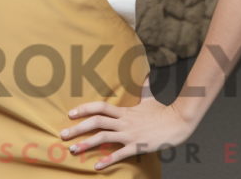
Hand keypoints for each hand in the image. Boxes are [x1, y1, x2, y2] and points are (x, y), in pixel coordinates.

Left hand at [59, 77, 195, 170]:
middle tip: (62, 134)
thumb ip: (143, 88)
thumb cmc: (163, 111)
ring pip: (103, 138)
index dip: (84, 109)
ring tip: (73, 150)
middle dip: (77, 128)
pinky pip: (119, 154)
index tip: (70, 114)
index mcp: (125, 111)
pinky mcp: (137, 146)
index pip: (100, 108)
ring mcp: (129, 134)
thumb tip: (144, 74)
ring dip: (86, 144)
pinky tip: (97, 167)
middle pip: (96, 122)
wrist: (177, 122)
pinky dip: (107, 160)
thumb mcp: (150, 98)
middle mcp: (124, 121)